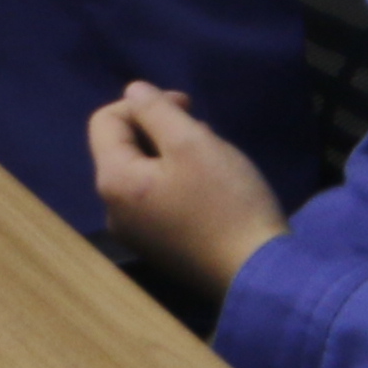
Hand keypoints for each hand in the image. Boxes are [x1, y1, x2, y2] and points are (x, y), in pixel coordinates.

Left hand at [90, 81, 292, 296]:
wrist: (262, 275)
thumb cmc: (226, 204)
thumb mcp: (192, 143)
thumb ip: (156, 111)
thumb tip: (133, 92)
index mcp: (112, 182)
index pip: (105, 121)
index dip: (143, 103)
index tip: (187, 105)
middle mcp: (114, 211)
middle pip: (124, 148)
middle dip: (161, 130)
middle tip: (205, 133)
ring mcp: (137, 235)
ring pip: (145, 174)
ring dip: (174, 156)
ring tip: (213, 160)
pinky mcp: (163, 249)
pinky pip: (159, 200)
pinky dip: (180, 183)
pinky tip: (213, 189)